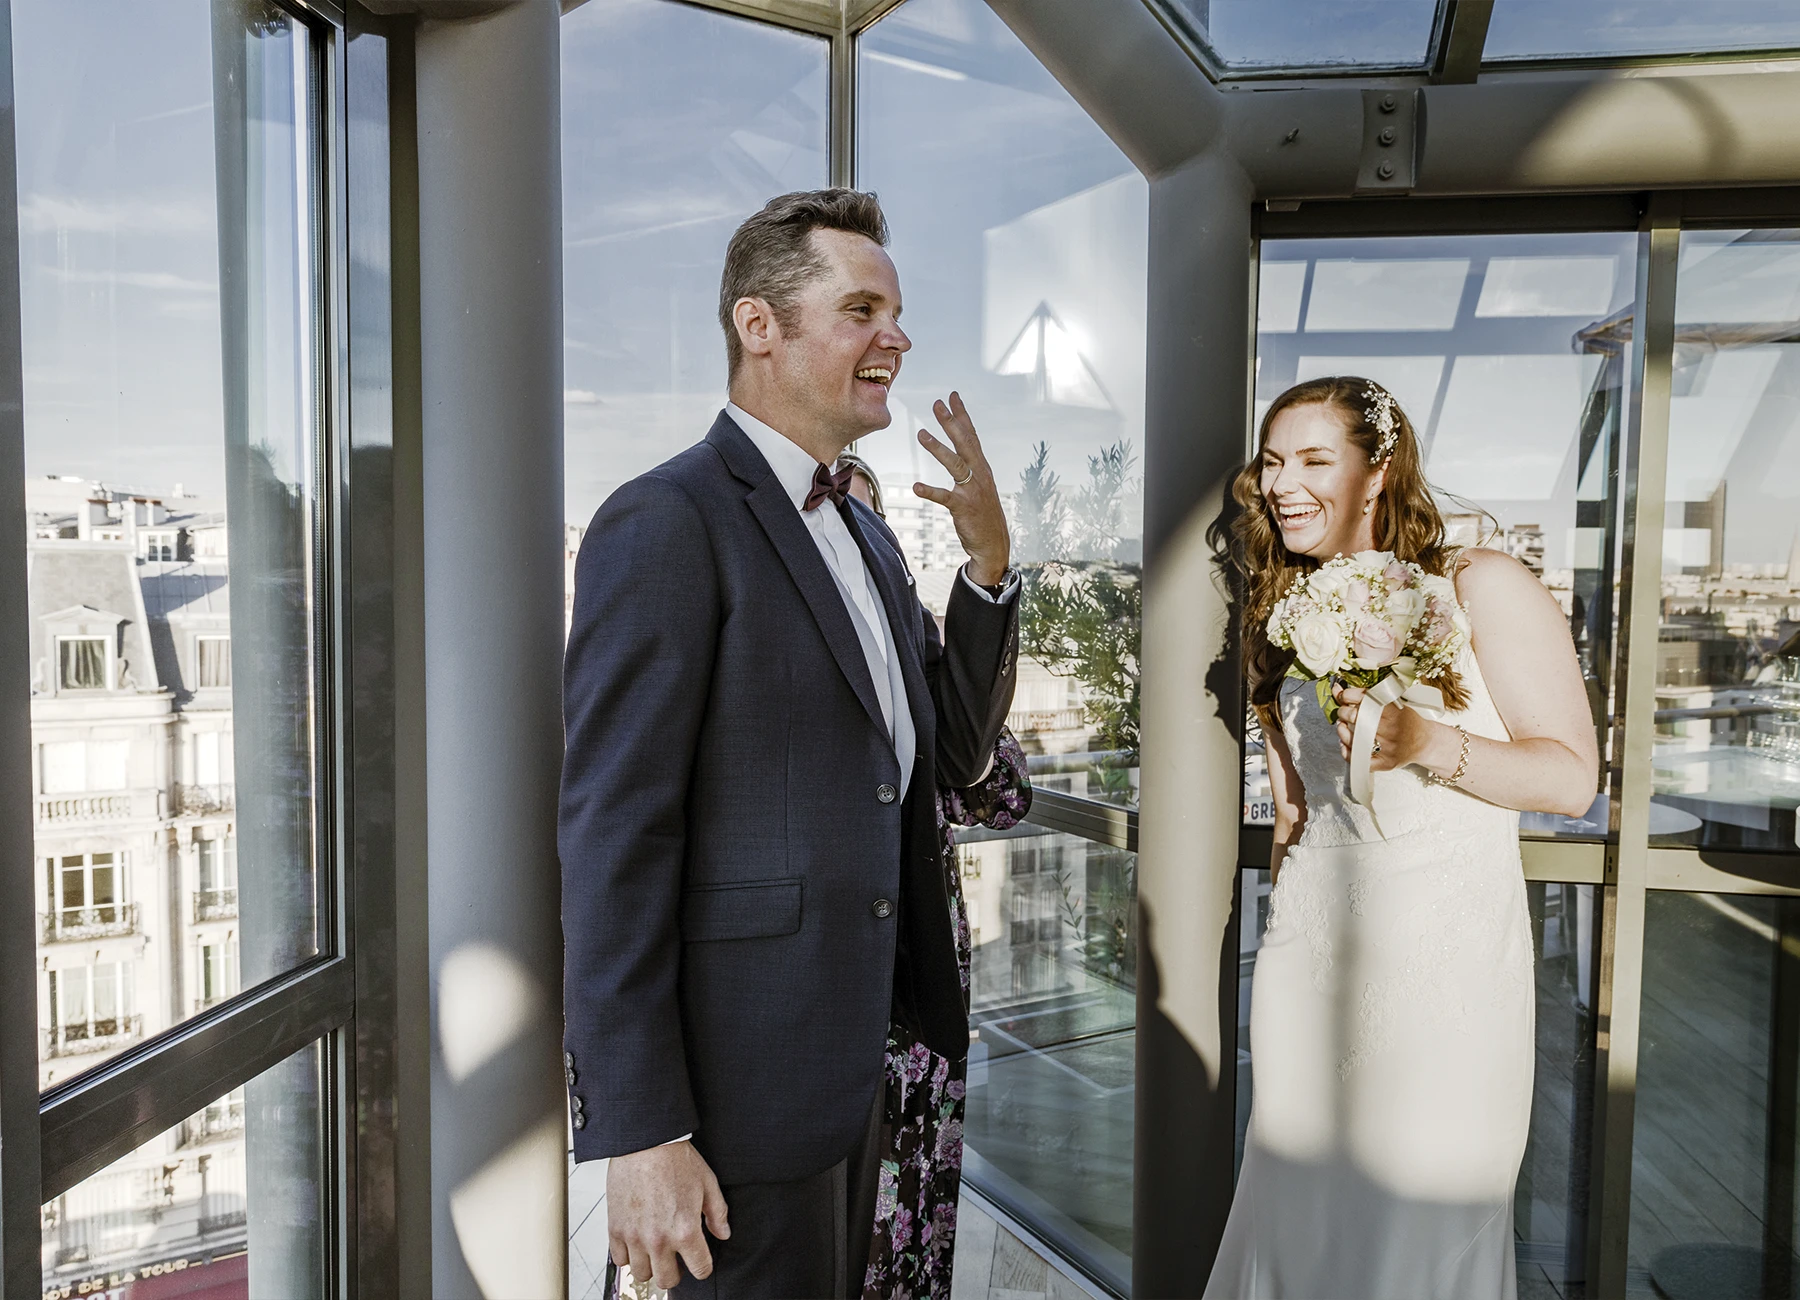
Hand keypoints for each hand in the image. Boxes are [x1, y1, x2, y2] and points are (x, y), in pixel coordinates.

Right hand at [607, 1140, 730, 1288]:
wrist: (645, 1142)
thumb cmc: (675, 1159)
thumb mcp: (707, 1184)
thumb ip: (717, 1214)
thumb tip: (722, 1234)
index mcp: (686, 1231)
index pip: (700, 1270)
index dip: (703, 1266)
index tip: (699, 1260)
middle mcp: (659, 1239)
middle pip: (667, 1280)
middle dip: (675, 1271)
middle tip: (676, 1257)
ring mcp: (635, 1236)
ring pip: (642, 1275)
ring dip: (650, 1265)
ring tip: (655, 1249)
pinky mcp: (615, 1228)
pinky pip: (619, 1260)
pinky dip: (628, 1255)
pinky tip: (636, 1241)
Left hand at [912, 392, 1010, 585]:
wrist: (993, 544)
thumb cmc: (983, 515)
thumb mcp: (979, 486)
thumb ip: (970, 468)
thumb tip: (960, 452)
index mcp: (982, 468)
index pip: (971, 435)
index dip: (962, 415)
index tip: (953, 396)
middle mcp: (979, 474)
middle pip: (964, 443)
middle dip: (951, 422)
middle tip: (937, 404)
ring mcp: (972, 490)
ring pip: (955, 464)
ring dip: (938, 448)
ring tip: (921, 433)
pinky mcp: (963, 507)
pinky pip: (945, 497)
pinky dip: (931, 491)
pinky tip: (916, 487)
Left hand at [1333, 683, 1436, 769]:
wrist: (1425, 742)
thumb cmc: (1407, 721)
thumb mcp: (1394, 703)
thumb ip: (1368, 696)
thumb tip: (1337, 690)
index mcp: (1394, 710)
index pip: (1363, 698)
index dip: (1347, 695)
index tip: (1343, 695)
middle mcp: (1391, 728)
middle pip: (1355, 717)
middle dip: (1343, 712)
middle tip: (1344, 711)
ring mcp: (1388, 747)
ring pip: (1354, 738)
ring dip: (1342, 730)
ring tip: (1343, 726)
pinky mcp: (1386, 762)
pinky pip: (1359, 759)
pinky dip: (1347, 752)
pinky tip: (1346, 744)